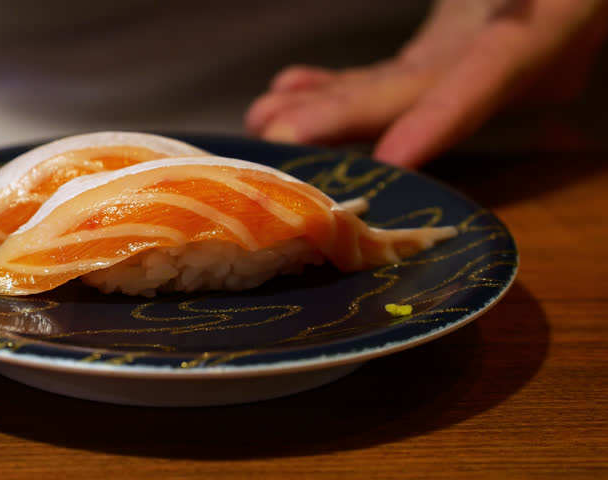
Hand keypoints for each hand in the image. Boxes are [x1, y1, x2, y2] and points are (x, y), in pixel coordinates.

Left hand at [246, 0, 607, 167]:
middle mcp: (515, 65)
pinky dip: (339, 87)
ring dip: (327, 109)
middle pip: (421, 97)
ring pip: (395, 94)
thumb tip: (468, 27)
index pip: (491, 77)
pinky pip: (389, 80)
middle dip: (347, 121)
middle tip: (281, 136)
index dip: (442, 120)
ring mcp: (473, 64)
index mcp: (552, 31)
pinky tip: (291, 88)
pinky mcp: (445, 56)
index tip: (393, 157)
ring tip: (266, 117)